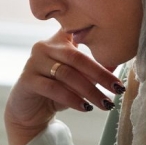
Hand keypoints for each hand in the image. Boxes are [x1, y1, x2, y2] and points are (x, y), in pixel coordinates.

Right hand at [5, 29, 124, 144]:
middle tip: (117, 89)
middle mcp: (44, 47)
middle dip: (100, 74)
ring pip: (66, 74)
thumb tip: (116, 66)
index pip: (77, 33)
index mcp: (58, 41)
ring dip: (89, 90)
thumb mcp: (77, 79)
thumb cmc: (57, 91)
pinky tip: (85, 107)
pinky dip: (71, 99)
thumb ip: (93, 70)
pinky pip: (53, 88)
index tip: (118, 52)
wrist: (30, 111)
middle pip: (76, 58)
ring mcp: (33, 62)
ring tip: (105, 103)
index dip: (97, 39)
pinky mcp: (27, 80)